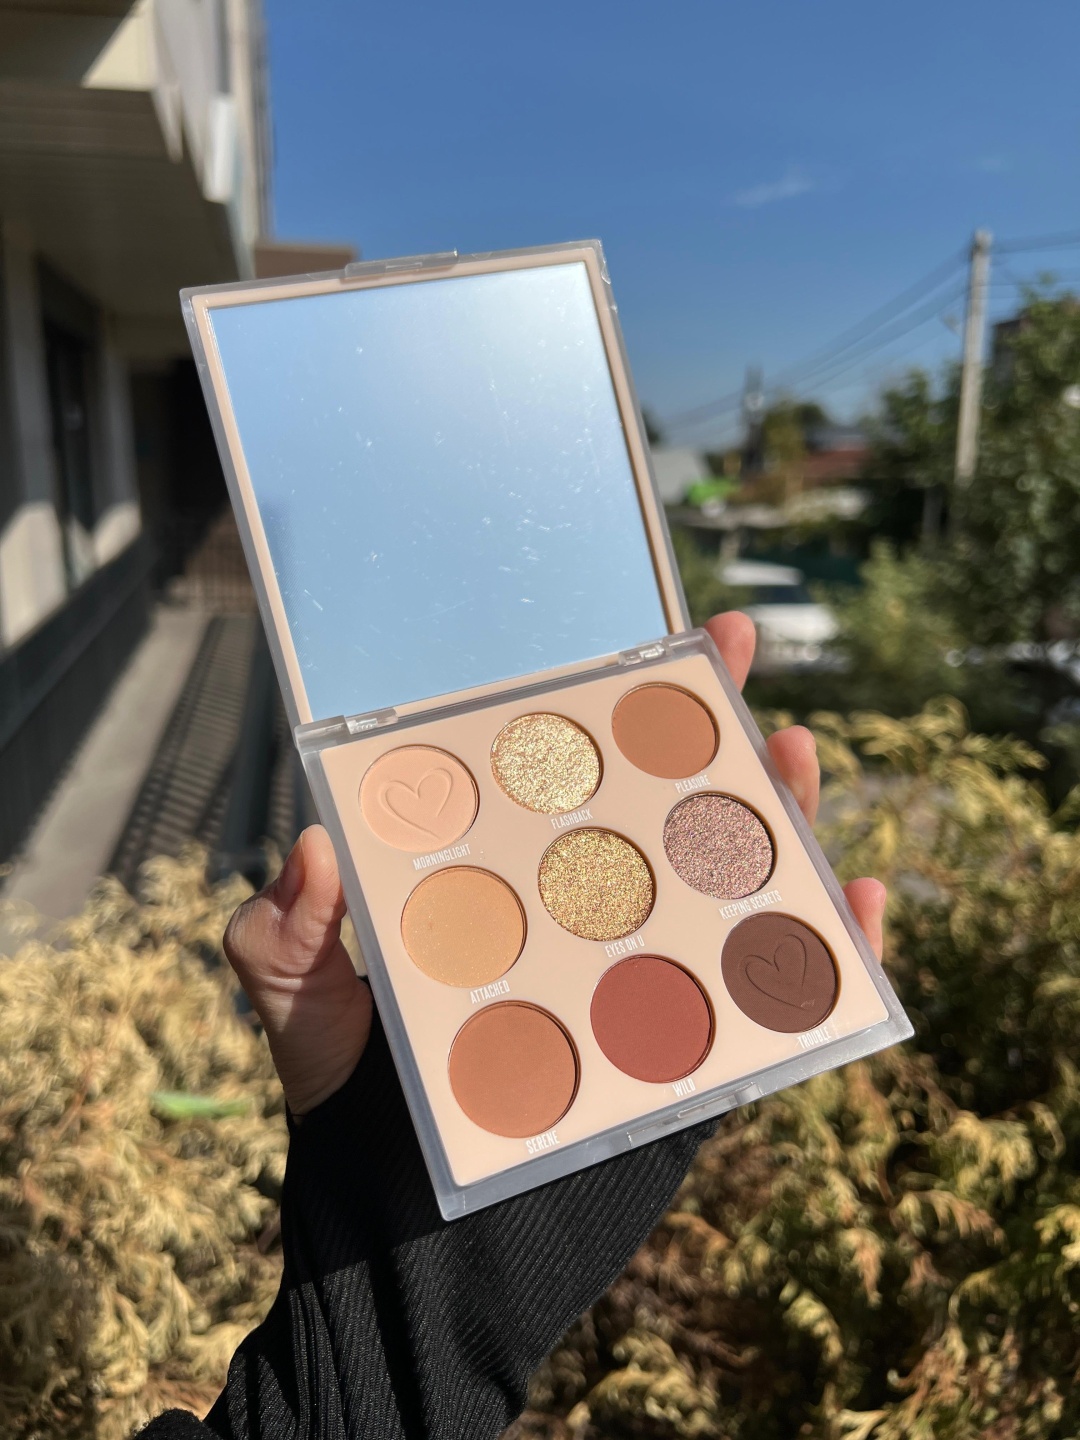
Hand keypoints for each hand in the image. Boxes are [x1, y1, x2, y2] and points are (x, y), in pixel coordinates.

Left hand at [223, 611, 886, 1115]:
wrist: (403, 1247)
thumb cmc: (347, 1112)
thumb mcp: (296, 1005)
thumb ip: (285, 929)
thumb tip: (315, 847)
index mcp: (509, 889)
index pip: (569, 783)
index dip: (611, 711)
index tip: (649, 636)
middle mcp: (585, 923)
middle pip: (665, 815)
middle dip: (712, 731)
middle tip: (741, 653)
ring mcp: (644, 987)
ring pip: (729, 888)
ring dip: (781, 817)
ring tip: (797, 751)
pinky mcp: (689, 1064)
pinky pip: (776, 1004)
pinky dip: (835, 956)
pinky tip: (862, 904)